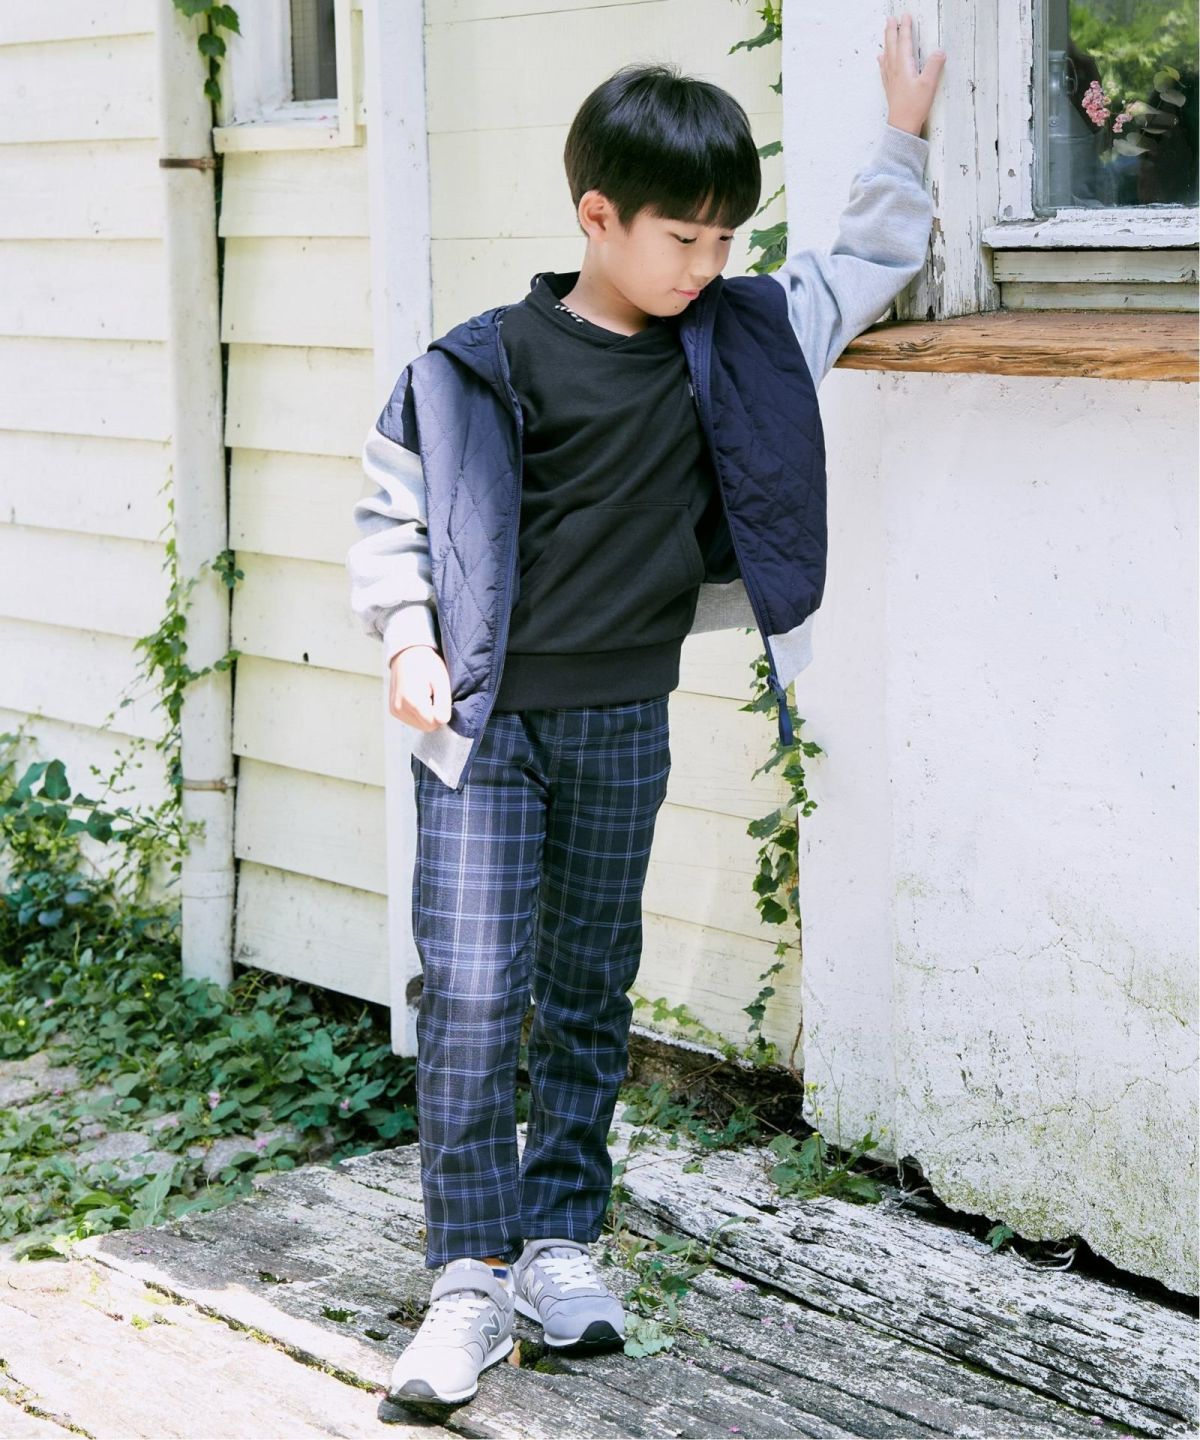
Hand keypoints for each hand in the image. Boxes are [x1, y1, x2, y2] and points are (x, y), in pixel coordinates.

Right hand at [389, 644, 451, 731]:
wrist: (407, 653)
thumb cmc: (426, 663)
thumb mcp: (441, 680)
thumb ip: (443, 704)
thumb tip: (442, 721)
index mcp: (411, 701)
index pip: (434, 723)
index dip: (441, 713)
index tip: (439, 697)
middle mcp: (399, 708)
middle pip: (427, 726)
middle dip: (434, 714)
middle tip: (433, 695)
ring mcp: (395, 710)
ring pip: (420, 726)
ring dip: (427, 714)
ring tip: (425, 694)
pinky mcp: (394, 711)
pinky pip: (413, 721)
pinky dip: (419, 714)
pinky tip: (419, 698)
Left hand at [878, 12, 945, 136]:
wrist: (902, 126)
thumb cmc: (914, 107)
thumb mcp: (928, 85)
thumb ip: (934, 66)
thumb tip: (939, 52)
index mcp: (904, 66)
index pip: (904, 42)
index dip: (905, 28)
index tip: (905, 16)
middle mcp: (894, 70)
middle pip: (892, 45)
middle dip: (892, 30)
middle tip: (891, 18)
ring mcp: (891, 79)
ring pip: (887, 54)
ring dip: (887, 41)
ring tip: (886, 32)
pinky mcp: (890, 87)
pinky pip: (884, 68)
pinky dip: (883, 59)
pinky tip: (881, 58)